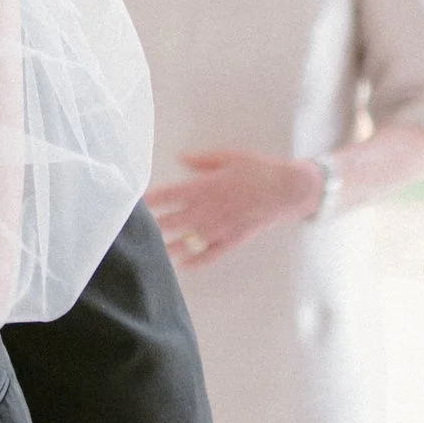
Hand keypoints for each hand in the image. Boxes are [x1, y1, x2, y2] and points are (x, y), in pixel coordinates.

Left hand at [147, 149, 315, 267]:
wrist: (288, 189)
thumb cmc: (258, 169)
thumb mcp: (230, 156)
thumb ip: (202, 160)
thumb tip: (179, 157)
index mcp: (207, 186)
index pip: (171, 194)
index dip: (151, 200)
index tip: (135, 203)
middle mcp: (210, 209)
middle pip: (174, 221)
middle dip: (153, 225)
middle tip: (135, 231)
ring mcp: (221, 228)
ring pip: (188, 241)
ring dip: (169, 246)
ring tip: (152, 251)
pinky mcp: (233, 240)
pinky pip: (211, 254)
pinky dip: (196, 261)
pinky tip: (182, 266)